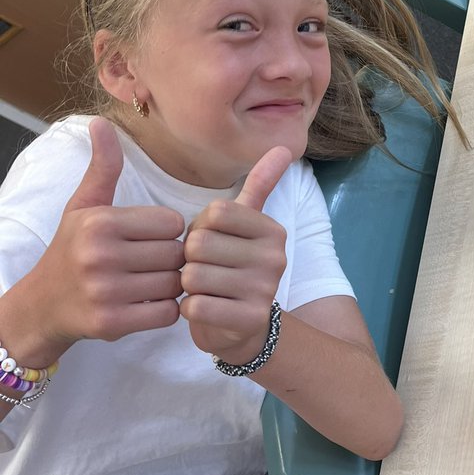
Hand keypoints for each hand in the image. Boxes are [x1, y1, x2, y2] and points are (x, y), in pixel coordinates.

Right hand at [35, 118, 184, 344]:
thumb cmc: (72, 250)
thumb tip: (101, 122)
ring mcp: (106, 292)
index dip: (168, 231)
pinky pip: (167, 314)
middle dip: (171, 259)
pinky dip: (164, 310)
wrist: (43, 305)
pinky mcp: (113, 324)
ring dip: (170, 285)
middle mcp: (101, 255)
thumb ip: (103, 167)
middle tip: (155, 263)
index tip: (151, 237)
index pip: (172, 222)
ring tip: (152, 281)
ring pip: (175, 284)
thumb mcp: (83, 206)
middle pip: (176, 254)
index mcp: (101, 222)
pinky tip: (147, 303)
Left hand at [179, 148, 291, 363]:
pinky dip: (188, 309)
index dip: (200, 229)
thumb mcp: (247, 225)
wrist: (244, 328)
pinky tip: (205, 309)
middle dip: (190, 260)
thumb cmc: (234, 268)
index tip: (212, 244)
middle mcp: (274, 258)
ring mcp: (263, 291)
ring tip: (206, 290)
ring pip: (192, 276)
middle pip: (199, 245)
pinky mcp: (247, 320)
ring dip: (188, 286)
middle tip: (206, 270)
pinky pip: (193, 306)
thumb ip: (261, 186)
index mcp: (272, 230)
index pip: (214, 213)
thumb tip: (284, 147)